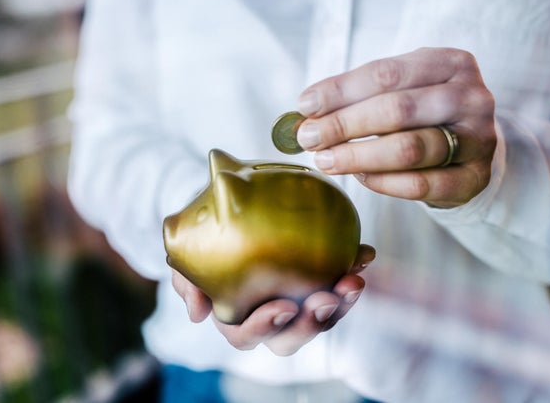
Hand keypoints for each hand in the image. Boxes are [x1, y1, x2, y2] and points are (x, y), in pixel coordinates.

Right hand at [171, 244, 374, 355]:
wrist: (226, 211)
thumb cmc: (205, 237)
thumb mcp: (186, 253)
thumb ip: (187, 282)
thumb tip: (197, 314)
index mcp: (235, 316)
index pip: (247, 335)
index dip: (265, 327)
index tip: (283, 308)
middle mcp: (268, 316)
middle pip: (291, 337)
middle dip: (312, 323)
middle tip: (327, 299)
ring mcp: (295, 300)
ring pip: (320, 317)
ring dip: (340, 302)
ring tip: (353, 279)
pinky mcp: (316, 280)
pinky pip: (337, 286)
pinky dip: (350, 270)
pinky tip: (363, 254)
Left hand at [296, 47, 496, 207]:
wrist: (471, 147)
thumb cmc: (424, 114)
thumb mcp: (402, 89)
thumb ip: (361, 95)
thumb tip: (308, 111)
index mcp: (451, 63)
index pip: (387, 73)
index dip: (341, 91)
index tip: (306, 106)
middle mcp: (471, 98)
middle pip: (398, 110)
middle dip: (344, 125)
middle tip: (310, 138)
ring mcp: (478, 140)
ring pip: (409, 149)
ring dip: (358, 156)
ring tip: (326, 160)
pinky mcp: (474, 178)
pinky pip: (419, 184)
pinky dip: (382, 182)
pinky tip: (360, 177)